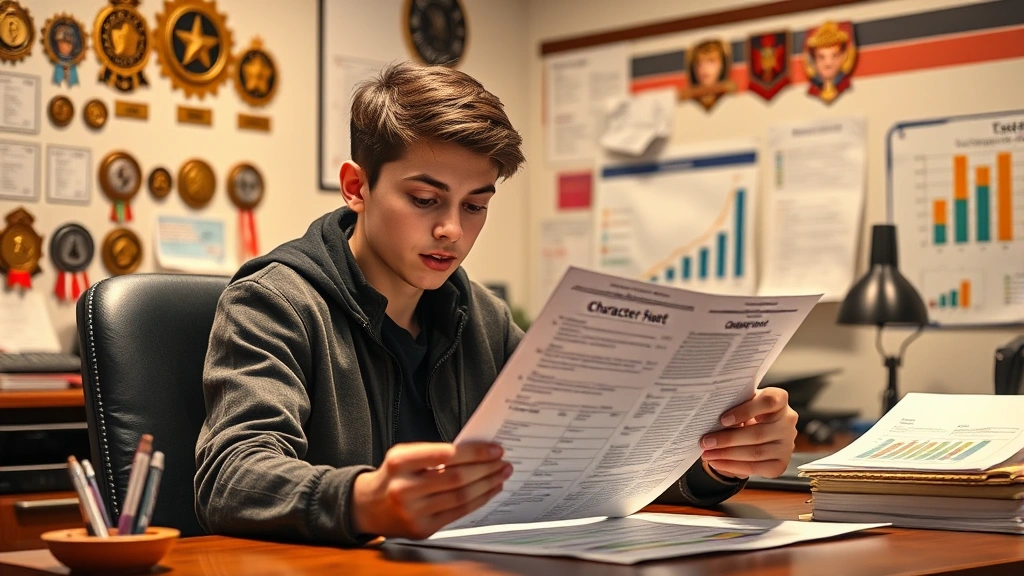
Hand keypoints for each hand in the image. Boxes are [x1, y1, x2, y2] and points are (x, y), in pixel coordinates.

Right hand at [351, 442, 510, 539]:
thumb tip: (475, 451)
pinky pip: (458, 513)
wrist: (368, 507)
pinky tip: (489, 490)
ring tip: (500, 474)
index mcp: (399, 462)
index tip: (493, 449)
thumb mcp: (404, 455)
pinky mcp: (423, 528)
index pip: (444, 455)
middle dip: (485, 468)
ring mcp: (413, 512)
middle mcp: (404, 488)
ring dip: (487, 484)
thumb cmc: (393, 476)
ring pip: (460, 496)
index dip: (473, 453)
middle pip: (456, 478)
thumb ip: (434, 452)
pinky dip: (479, 500)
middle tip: (502, 461)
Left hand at [699, 388, 796, 478]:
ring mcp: (787, 444)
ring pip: (756, 453)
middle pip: (758, 433)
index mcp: (780, 399)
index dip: (746, 410)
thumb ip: (733, 404)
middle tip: (705, 442)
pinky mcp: (781, 463)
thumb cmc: (745, 411)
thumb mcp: (741, 402)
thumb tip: (710, 416)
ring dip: (727, 455)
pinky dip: (733, 466)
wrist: (756, 429)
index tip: (722, 419)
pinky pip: (756, 468)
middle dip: (728, 440)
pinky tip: (717, 462)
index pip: (768, 402)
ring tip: (707, 454)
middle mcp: (788, 421)